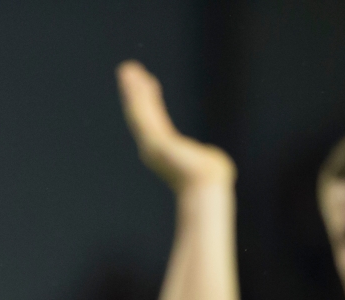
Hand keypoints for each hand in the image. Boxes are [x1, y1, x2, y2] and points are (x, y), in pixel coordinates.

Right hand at [117, 60, 234, 191]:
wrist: (205, 185)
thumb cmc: (211, 181)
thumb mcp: (208, 165)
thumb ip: (207, 161)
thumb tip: (218, 165)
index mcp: (166, 154)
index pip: (157, 122)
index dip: (151, 104)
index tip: (150, 86)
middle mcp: (154, 150)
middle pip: (144, 115)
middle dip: (137, 93)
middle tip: (129, 71)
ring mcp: (151, 145)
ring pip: (139, 111)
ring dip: (132, 90)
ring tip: (127, 69)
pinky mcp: (151, 138)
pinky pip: (141, 111)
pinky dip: (135, 94)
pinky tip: (131, 78)